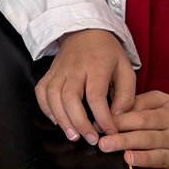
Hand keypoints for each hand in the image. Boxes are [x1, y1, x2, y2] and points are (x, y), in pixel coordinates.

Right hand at [36, 29, 135, 143]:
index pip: (96, 95)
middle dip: (79, 122)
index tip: (111, 132)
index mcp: (96, 66)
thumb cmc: (108, 52)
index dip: (103, 117)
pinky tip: (56, 120)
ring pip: (52, 96)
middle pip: (70, 97)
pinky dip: (45, 107)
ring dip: (61, 118)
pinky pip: (41, 91)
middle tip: (91, 139)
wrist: (85, 30)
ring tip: (73, 135)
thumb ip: (126, 94)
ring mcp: (59, 70)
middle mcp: (75, 68)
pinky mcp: (49, 72)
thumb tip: (117, 117)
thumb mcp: (126, 69)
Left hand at [96, 92, 168, 168]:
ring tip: (126, 158)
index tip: (102, 123)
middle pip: (148, 138)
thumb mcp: (165, 100)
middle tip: (104, 143)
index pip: (143, 118)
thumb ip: (142, 101)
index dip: (122, 121)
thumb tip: (118, 110)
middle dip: (125, 140)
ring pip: (159, 158)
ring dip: (142, 159)